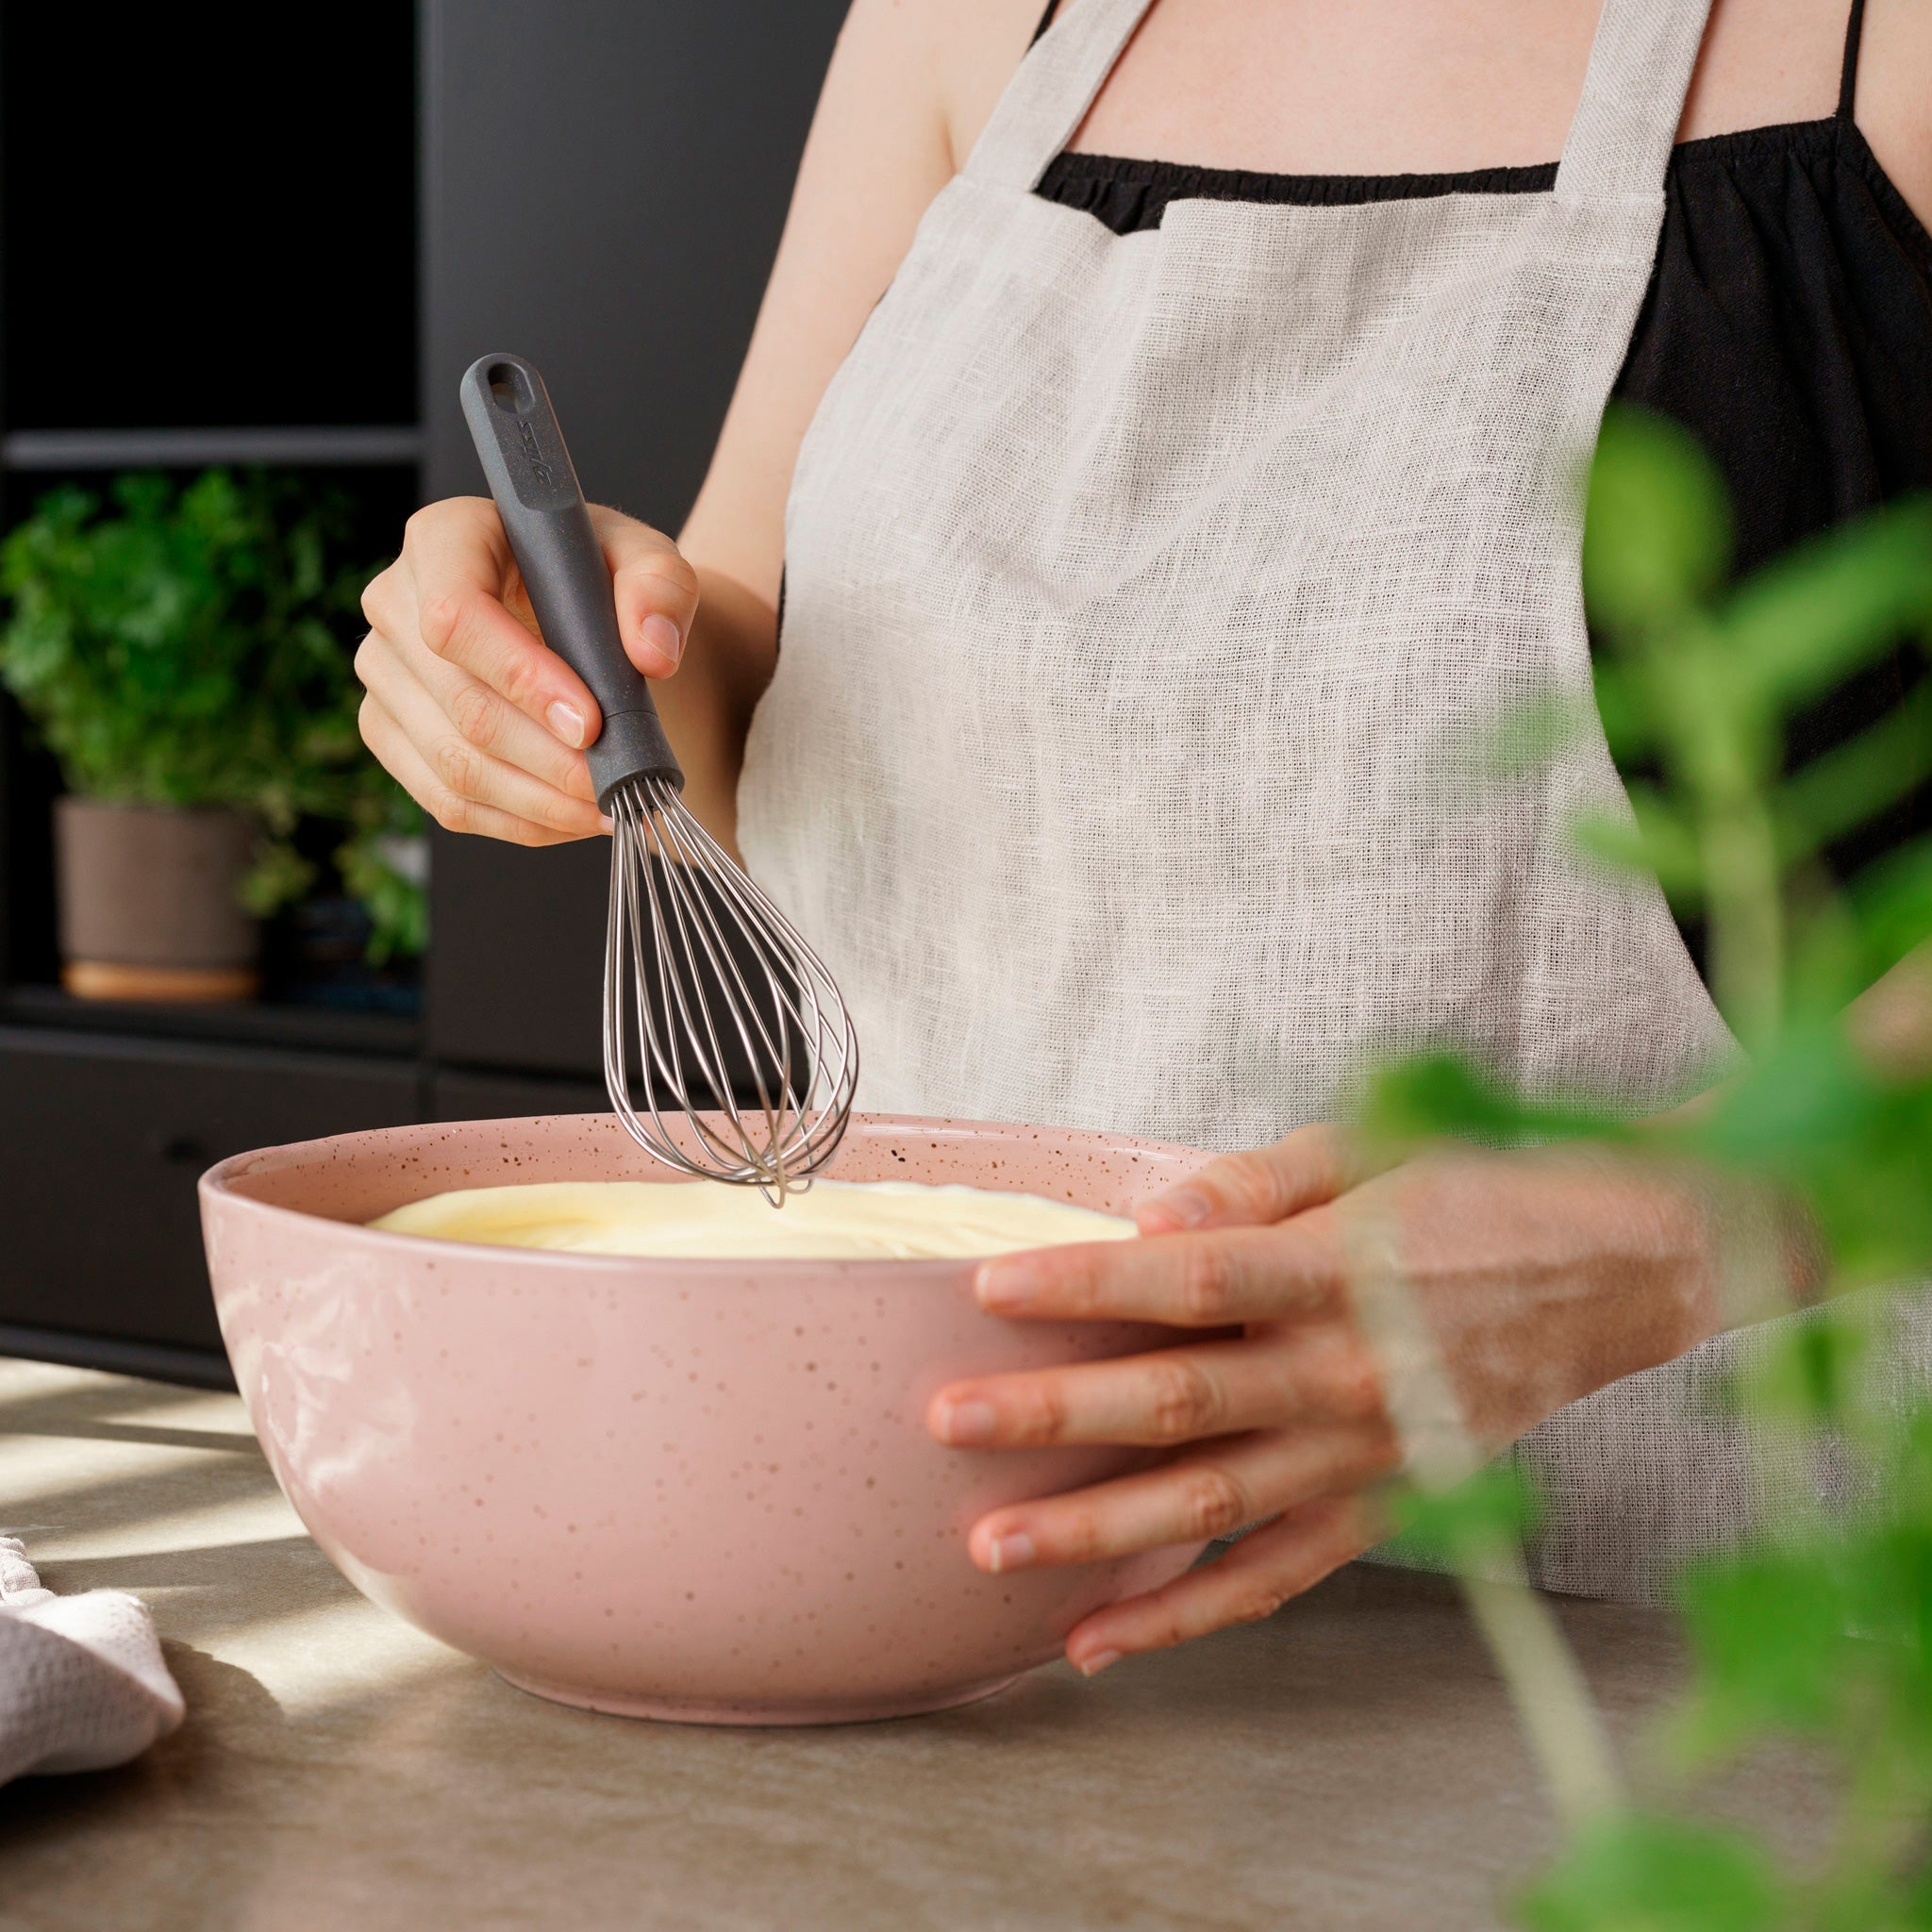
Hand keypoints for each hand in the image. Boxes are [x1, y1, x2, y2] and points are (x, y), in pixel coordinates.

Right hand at [355, 497, 698, 845]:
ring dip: (540, 802)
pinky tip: (572, 818)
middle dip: (550, 760)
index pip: (457, 616)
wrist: (574, 619)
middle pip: (462, 704)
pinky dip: (518, 822)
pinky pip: (446, 799)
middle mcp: (393, 602)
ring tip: (609, 808)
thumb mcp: (647, 561)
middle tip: (619, 786)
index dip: (522, 679)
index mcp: (446, 538)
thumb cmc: (602, 581)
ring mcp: (383, 674)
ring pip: (453, 764)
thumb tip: (653, 652)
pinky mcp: (390, 733)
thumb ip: (660, 589)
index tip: (591, 724)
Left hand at [925, 1126, 1723, 1675]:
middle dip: (1054, 1416)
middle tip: (947, 1424)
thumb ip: (1253, 1186)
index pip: (1187, 1280)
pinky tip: (1098, 1637)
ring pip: (1211, 1504)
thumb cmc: (1473, 1194)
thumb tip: (1150, 1220)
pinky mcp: (1384, 1504)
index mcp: (1335, 1268)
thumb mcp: (1367, 1151)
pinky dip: (1188, 1613)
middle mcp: (1347, 1371)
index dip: (1084, 1285)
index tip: (988, 1290)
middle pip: (1178, 1400)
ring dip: (1097, 1532)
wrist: (1617, 1269)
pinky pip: (1275, 1576)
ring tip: (990, 1547)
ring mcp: (1365, 1452)